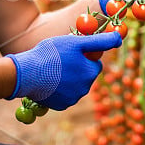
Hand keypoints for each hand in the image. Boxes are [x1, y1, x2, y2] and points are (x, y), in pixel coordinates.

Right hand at [5, 32, 121, 109]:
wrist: (26, 74)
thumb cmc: (51, 55)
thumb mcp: (76, 42)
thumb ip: (99, 41)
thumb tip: (119, 38)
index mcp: (91, 72)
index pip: (95, 62)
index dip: (84, 55)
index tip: (71, 52)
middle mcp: (85, 89)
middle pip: (86, 75)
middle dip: (77, 68)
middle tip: (60, 60)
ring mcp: (73, 99)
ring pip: (75, 85)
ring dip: (68, 78)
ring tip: (52, 70)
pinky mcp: (60, 105)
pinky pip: (64, 94)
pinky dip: (59, 88)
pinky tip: (48, 80)